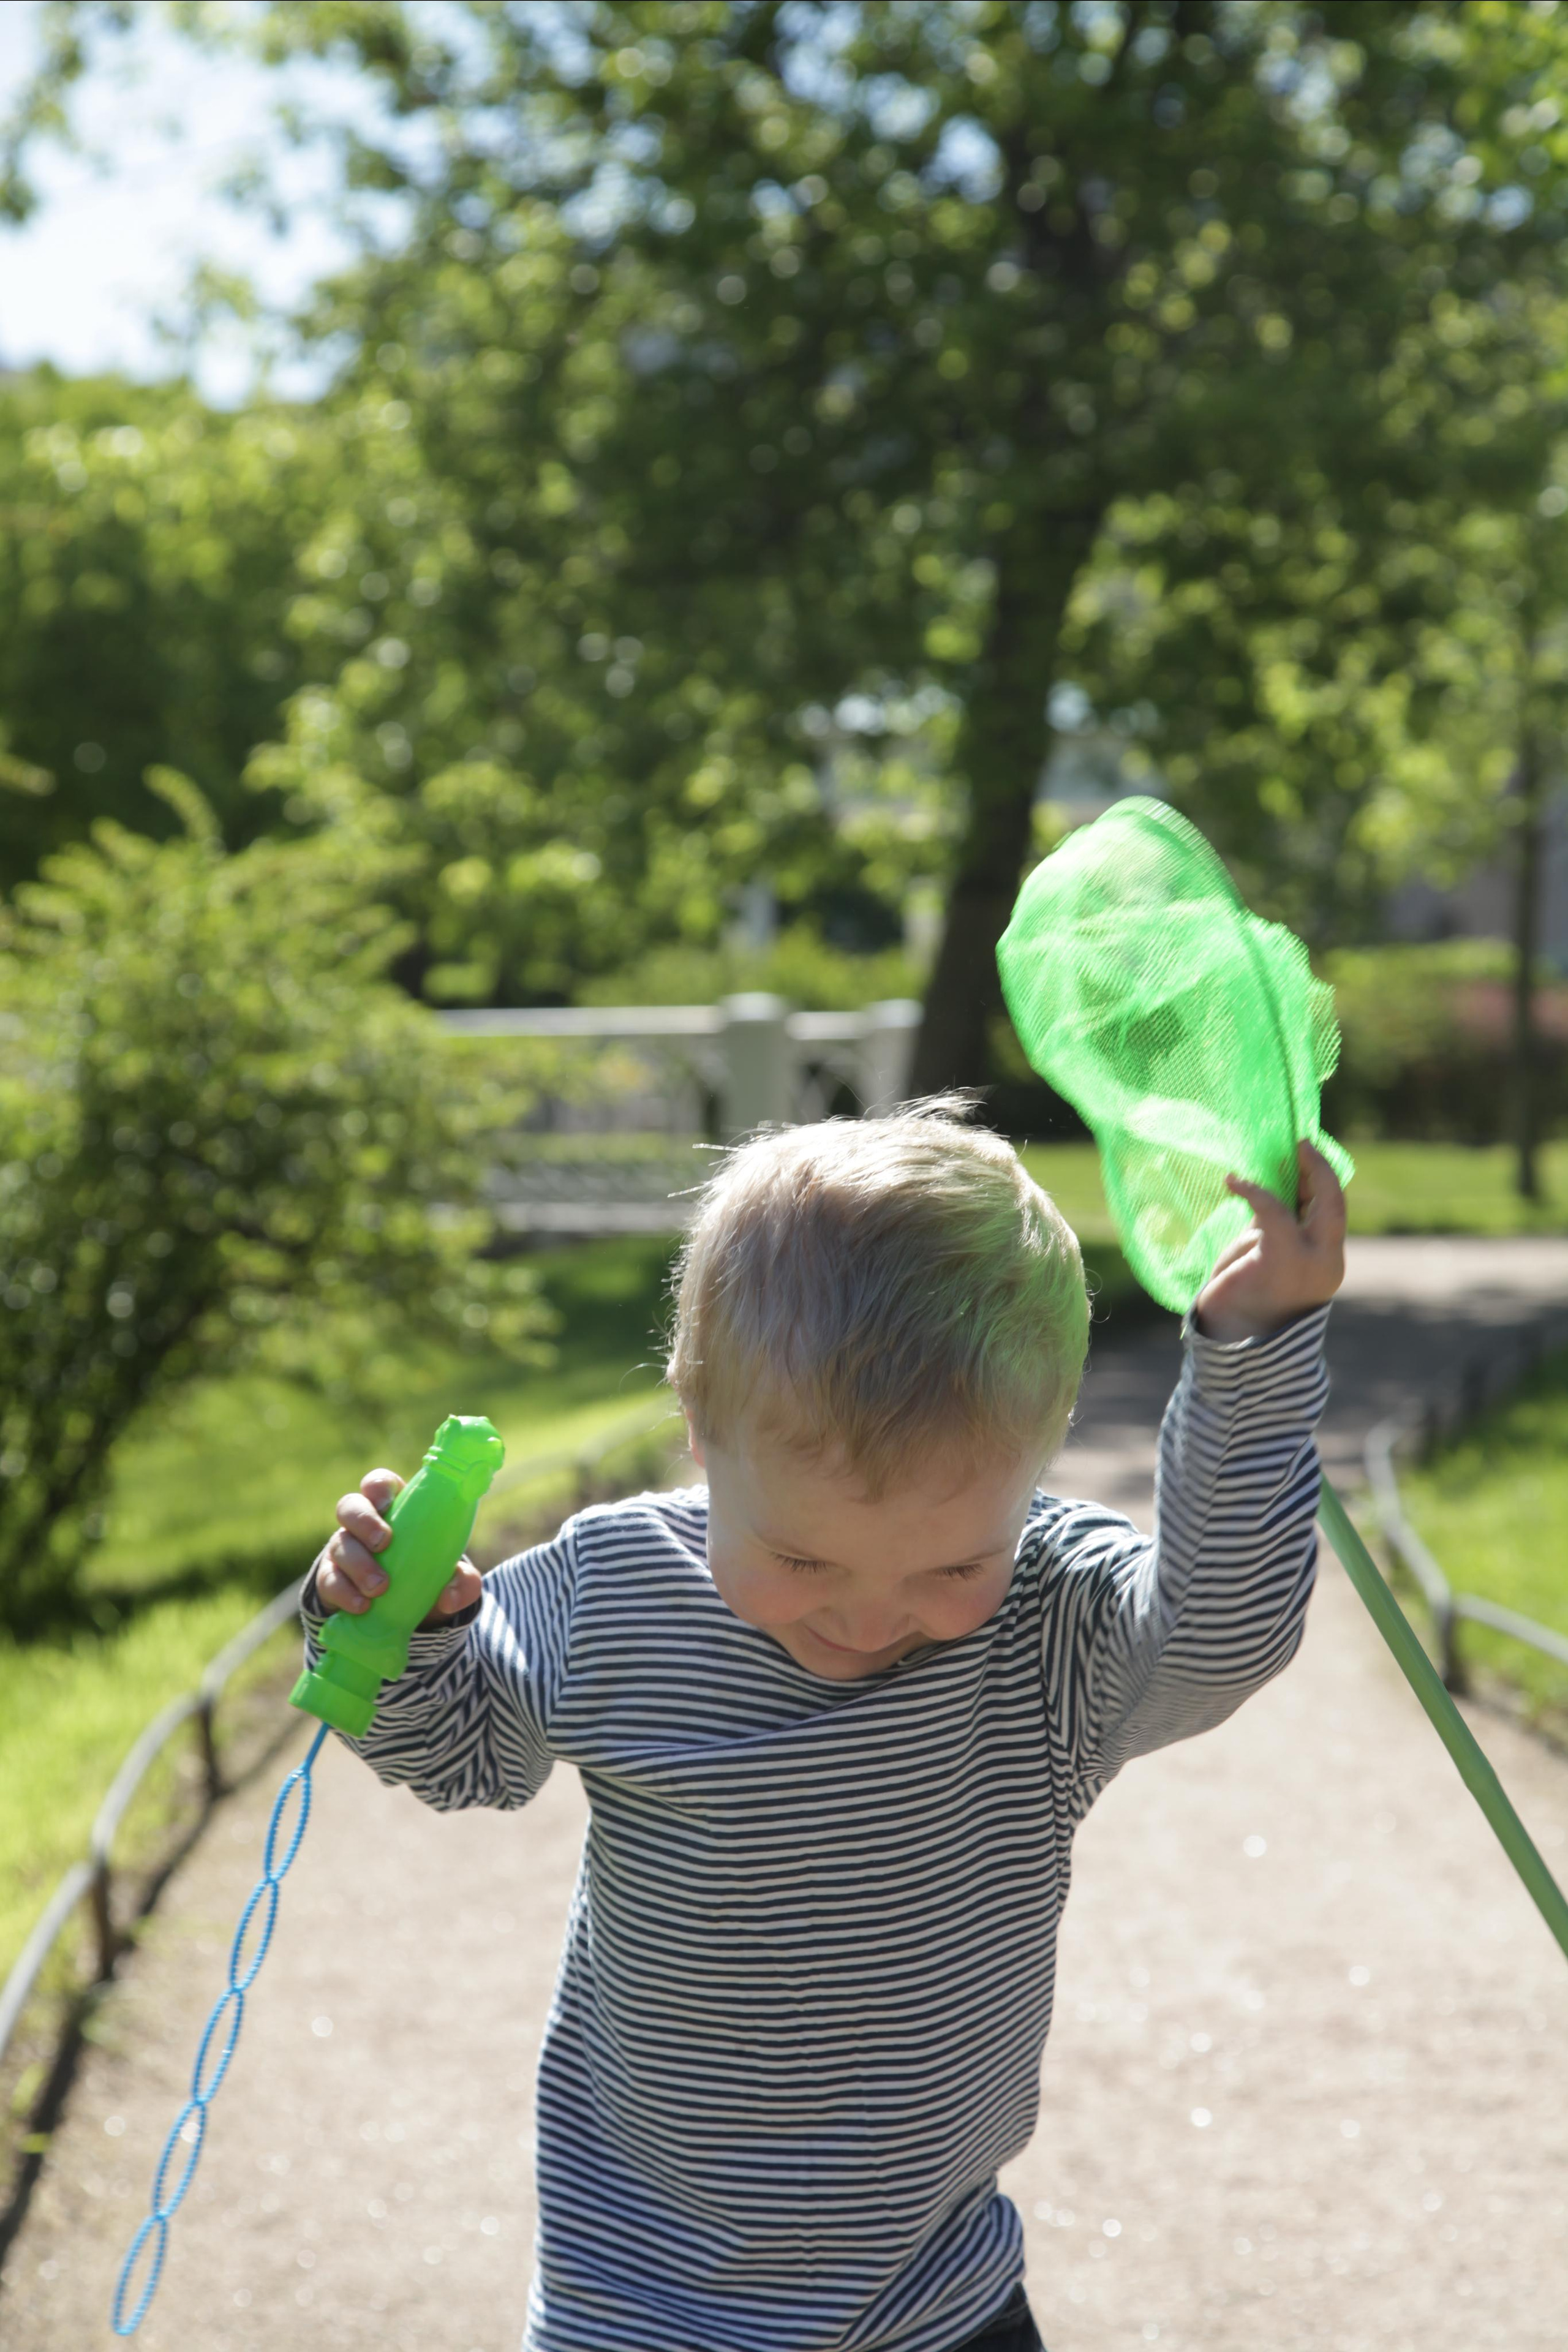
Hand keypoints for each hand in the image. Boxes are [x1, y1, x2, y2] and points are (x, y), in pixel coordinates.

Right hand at [314, 1467, 482, 1620]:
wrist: (401, 1612)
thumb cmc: (426, 1575)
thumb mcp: (450, 1578)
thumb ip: (462, 1582)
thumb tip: (451, 1595)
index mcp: (394, 1509)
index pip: (378, 1484)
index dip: (377, 1487)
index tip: (386, 1504)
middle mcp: (362, 1524)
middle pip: (349, 1506)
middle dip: (363, 1521)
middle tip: (383, 1543)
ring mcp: (343, 1549)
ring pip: (339, 1544)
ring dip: (358, 1565)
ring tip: (379, 1588)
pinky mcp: (330, 1578)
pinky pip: (329, 1580)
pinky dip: (344, 1593)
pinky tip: (362, 1606)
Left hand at [1194, 1139, 1345, 1344]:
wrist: (1230, 1339)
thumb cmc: (1243, 1296)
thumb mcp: (1265, 1252)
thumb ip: (1276, 1224)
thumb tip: (1275, 1186)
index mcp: (1327, 1262)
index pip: (1332, 1212)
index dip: (1321, 1179)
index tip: (1305, 1153)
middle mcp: (1326, 1262)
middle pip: (1334, 1205)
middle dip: (1321, 1171)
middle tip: (1302, 1143)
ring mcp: (1310, 1263)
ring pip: (1313, 1205)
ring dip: (1296, 1176)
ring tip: (1273, 1157)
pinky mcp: (1281, 1260)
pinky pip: (1274, 1214)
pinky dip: (1255, 1192)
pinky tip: (1235, 1182)